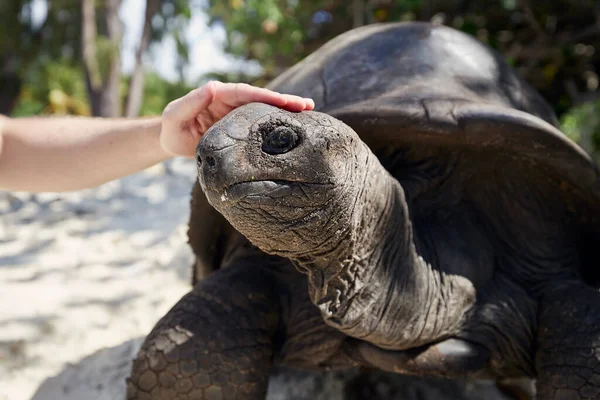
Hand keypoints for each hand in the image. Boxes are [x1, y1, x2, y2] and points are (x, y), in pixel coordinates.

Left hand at [159, 81, 314, 156]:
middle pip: (262, 99)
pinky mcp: (242, 128)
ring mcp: (238, 114)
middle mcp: (232, 101)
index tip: (286, 101)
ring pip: (266, 110)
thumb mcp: (173, 116)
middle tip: (308, 105)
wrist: (172, 142)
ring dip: (287, 112)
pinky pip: (262, 124)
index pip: (247, 93)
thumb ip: (189, 102)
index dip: (268, 96)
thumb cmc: (171, 130)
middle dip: (285, 101)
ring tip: (310, 113)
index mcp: (219, 94)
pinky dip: (279, 124)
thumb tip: (212, 86)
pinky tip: (296, 128)